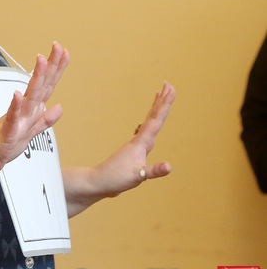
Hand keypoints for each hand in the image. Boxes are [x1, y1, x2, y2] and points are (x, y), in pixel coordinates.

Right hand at [0, 42, 68, 175]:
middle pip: (41, 85)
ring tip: (41, 60)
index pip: (47, 86)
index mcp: (31, 110)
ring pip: (29, 97)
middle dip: (50, 65)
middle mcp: (24, 111)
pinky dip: (14, 106)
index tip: (64, 52)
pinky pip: (11, 118)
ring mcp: (16, 119)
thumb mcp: (31, 132)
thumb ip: (45, 120)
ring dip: (35, 78)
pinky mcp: (7, 132)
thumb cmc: (3, 143)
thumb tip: (59, 107)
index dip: (57, 70)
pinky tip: (17, 94)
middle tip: (57, 46)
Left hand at [91, 81, 175, 195]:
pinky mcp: (133, 152)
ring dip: (156, 109)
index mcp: (140, 144)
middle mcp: (138, 141)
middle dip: (162, 101)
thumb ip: (153, 171)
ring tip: (160, 96)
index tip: (170, 89)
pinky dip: (151, 125)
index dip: (164, 106)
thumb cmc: (115, 179)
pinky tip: (152, 127)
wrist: (98, 183)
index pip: (155, 121)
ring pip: (149, 123)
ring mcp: (135, 146)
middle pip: (152, 117)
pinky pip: (145, 134)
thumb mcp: (137, 177)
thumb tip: (169, 166)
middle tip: (169, 84)